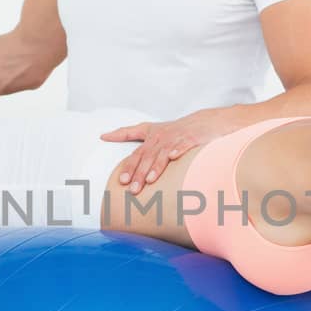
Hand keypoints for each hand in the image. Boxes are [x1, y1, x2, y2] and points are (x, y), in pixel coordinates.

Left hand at [99, 109, 238, 193]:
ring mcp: (177, 137)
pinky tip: (173, 157)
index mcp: (151, 136)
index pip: (137, 153)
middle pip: (147, 156)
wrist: (206, 121)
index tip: (120, 180)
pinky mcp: (192, 138)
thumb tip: (104, 135)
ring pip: (163, 153)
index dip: (128, 165)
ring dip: (156, 166)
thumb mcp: (151, 128)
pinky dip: (178, 150)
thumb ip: (128, 133)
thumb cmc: (176, 128)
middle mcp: (161, 136)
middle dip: (139, 173)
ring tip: (150, 180)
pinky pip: (183, 145)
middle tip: (132, 189)